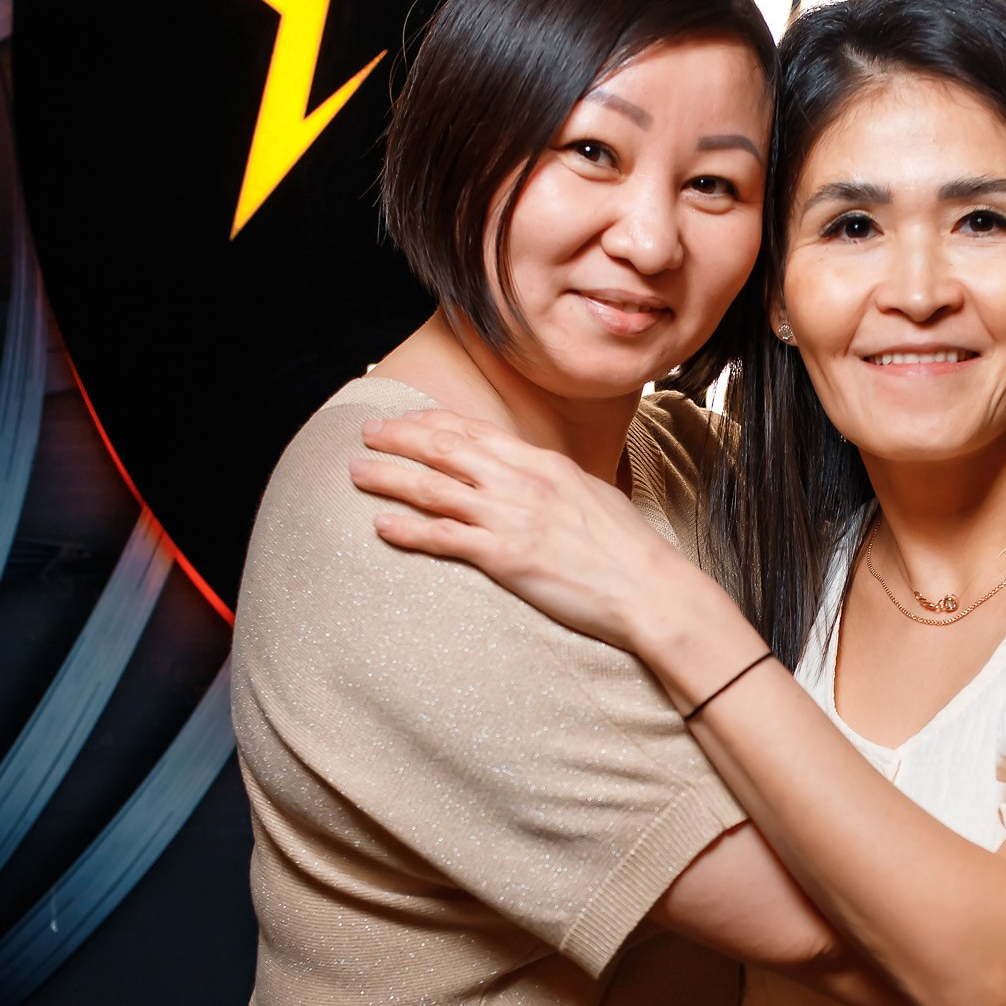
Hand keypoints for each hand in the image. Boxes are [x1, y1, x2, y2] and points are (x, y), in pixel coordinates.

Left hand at [350, 409, 685, 655]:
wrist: (648, 588)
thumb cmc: (628, 549)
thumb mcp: (592, 495)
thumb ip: (553, 482)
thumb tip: (533, 478)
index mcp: (543, 463)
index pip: (475, 432)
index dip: (433, 421)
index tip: (406, 418)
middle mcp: (521, 482)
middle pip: (445, 450)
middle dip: (399, 438)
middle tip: (366, 433)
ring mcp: (510, 518)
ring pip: (433, 488)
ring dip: (389, 477)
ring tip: (357, 472)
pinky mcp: (504, 557)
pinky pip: (443, 537)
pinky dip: (407, 529)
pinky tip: (381, 525)